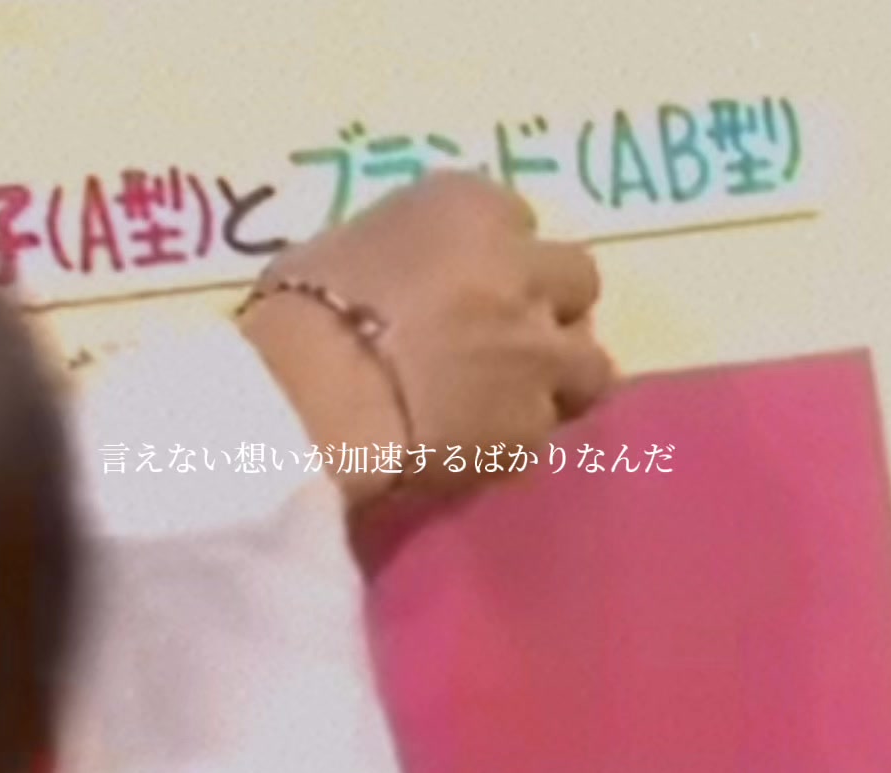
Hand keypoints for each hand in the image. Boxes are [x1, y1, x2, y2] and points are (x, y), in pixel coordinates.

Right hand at [241, 172, 612, 506]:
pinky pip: (545, 432)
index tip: (465, 284)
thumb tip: (387, 286)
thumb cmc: (300, 312)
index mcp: (470, 207)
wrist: (309, 398)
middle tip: (503, 340)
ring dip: (557, 379)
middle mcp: (523, 269)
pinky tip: (477, 447)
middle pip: (576, 282)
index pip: (516, 219)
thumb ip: (393, 259)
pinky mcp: (533, 426)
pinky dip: (517, 437)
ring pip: (590, 364)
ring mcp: (539, 351)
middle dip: (548, 308)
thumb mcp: (338, 250)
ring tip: (508, 403)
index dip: (494, 257)